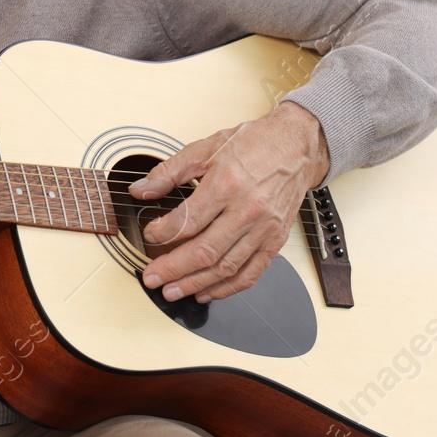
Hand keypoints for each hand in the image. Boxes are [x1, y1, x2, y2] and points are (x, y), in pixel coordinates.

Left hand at [128, 101, 329, 302]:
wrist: (295, 145)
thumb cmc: (253, 144)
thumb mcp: (205, 148)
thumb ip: (169, 172)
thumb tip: (140, 190)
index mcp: (226, 184)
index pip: (188, 220)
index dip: (163, 233)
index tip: (149, 235)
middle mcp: (247, 209)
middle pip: (205, 251)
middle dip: (173, 269)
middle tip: (152, 278)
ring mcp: (264, 228)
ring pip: (226, 267)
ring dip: (196, 284)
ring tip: (173, 291)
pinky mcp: (276, 240)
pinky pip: (251, 272)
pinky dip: (227, 288)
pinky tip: (207, 292)